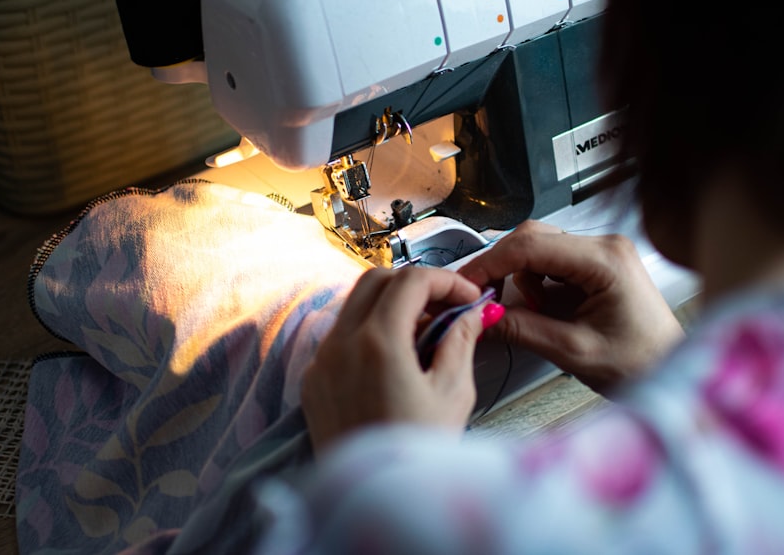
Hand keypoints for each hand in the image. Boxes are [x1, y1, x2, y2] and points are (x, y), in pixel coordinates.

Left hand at [300, 266, 501, 452]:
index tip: (467, 296)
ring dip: (390, 305)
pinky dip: (368, 330)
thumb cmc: (416, 454)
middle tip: (446, 306)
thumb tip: (470, 314)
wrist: (377, 502)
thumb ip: (460, 341)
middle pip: (376, 280)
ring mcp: (321, 362)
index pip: (411, 280)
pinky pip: (340, 336)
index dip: (445, 280)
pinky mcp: (313, 382)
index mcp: (378, 342)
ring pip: (354, 305)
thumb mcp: (452, 394)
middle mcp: (340, 345)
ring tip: (425, 332)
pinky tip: (397, 357)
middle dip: (415, 284)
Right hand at [457, 221, 683, 395]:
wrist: (672, 372)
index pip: (531, 246)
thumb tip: (480, 316)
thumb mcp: (572, 351)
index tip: (466, 285)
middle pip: (532, 238)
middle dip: (503, 268)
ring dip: (521, 278)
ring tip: (532, 314)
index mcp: (606, 260)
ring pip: (538, 248)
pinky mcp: (597, 264)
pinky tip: (543, 308)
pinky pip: (551, 261)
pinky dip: (535, 282)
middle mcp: (605, 246)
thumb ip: (522, 329)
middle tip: (485, 300)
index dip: (490, 264)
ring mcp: (602, 252)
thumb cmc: (641, 362)